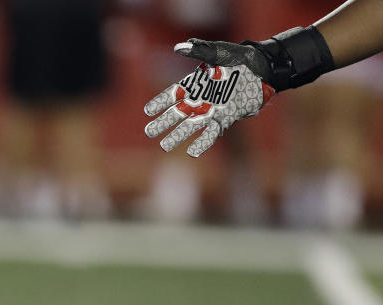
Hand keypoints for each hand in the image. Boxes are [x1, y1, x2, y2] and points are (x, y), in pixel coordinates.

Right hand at [144, 40, 275, 156]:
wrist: (263, 70)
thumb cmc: (240, 58)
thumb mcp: (220, 51)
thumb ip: (201, 50)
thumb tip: (180, 46)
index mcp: (197, 84)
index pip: (174, 95)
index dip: (161, 103)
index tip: (148, 111)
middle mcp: (202, 99)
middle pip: (178, 113)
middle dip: (163, 123)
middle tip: (149, 132)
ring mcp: (212, 110)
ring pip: (190, 126)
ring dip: (177, 136)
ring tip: (165, 145)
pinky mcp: (225, 119)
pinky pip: (211, 133)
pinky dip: (203, 142)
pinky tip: (193, 152)